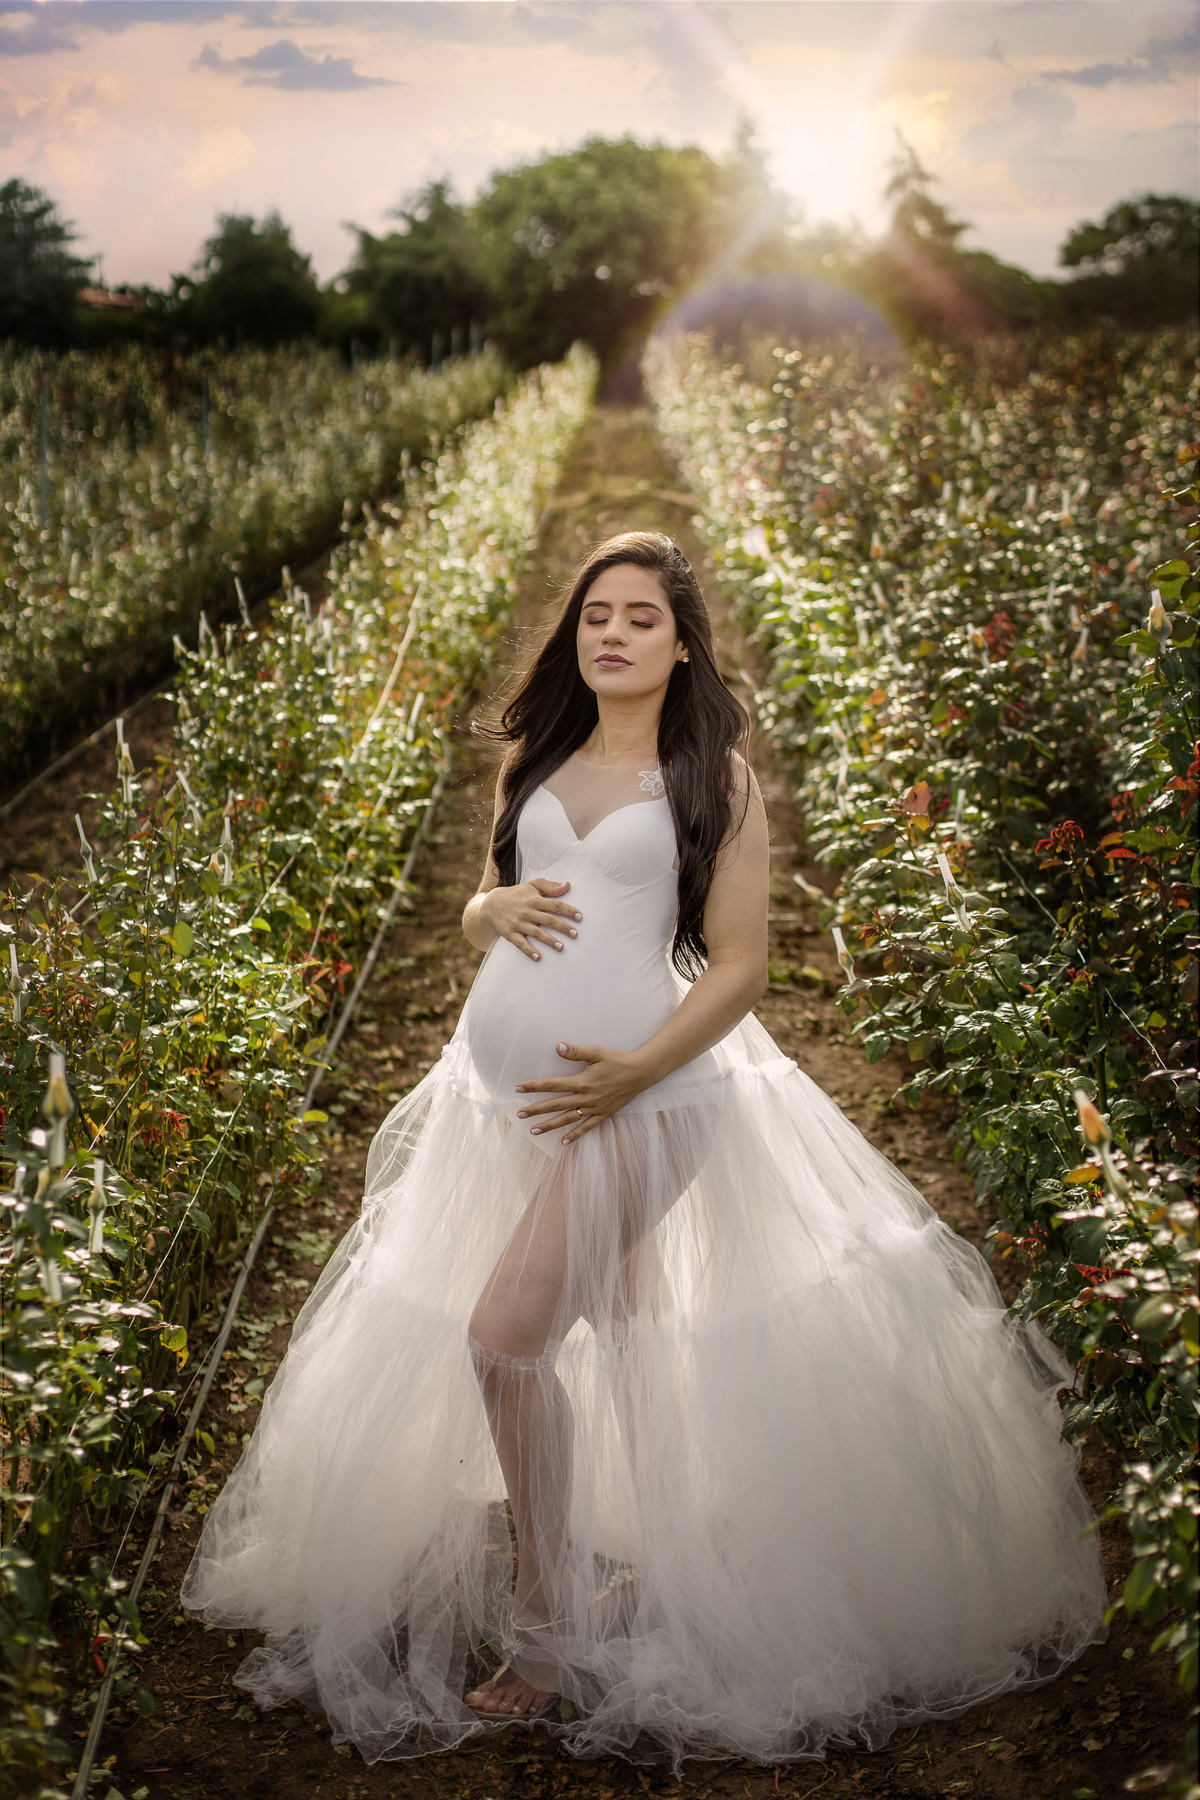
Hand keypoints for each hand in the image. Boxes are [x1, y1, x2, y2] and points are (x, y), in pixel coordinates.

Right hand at [480, 879, 581, 960]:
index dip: (569, 911)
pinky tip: (538, 957)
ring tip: (561, 947)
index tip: (580, 917)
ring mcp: (518, 923)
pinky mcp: (510, 934)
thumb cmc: (517, 894)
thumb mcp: (532, 885)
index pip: (555, 905)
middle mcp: (527, 912)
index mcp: (534, 900)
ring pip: (536, 933)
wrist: (491, 904)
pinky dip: (529, 951)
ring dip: (549, 941)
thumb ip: (550, 886)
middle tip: (575, 934)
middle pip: (549, 920)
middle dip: (563, 927)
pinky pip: (520, 943)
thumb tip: (567, 885)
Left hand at [516, 1041, 651, 1141]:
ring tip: (533, 1131)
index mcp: (582, 1081)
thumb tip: (557, 1046)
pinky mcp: (603, 1115)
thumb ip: (575, 1051)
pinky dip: (575, 1135)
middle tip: (519, 1114)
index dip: (534, 1086)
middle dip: (536, 1109)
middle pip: (556, 1105)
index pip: (552, 1085)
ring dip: (550, 1126)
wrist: (640, 1073)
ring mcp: (594, 1108)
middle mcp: (585, 1098)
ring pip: (567, 1119)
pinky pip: (586, 1127)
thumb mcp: (596, 1052)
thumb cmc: (617, 1060)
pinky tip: (563, 1142)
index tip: (518, 1088)